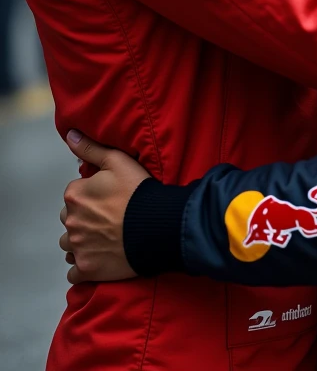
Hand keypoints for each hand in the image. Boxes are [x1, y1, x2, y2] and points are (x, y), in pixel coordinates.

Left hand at [59, 130, 149, 284]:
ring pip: (70, 245)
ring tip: (105, 239)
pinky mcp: (86, 269)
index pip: (74, 195)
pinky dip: (84, 266)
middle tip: (108, 219)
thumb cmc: (138, 192)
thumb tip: (69, 135)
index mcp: (74, 195)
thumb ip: (90, 148)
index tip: (110, 199)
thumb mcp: (117, 161)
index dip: (92, 196)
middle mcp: (70, 221)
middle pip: (70, 220)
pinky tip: (100, 258)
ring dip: (82, 242)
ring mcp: (77, 247)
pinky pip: (74, 271)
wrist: (157, 226)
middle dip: (83, 219)